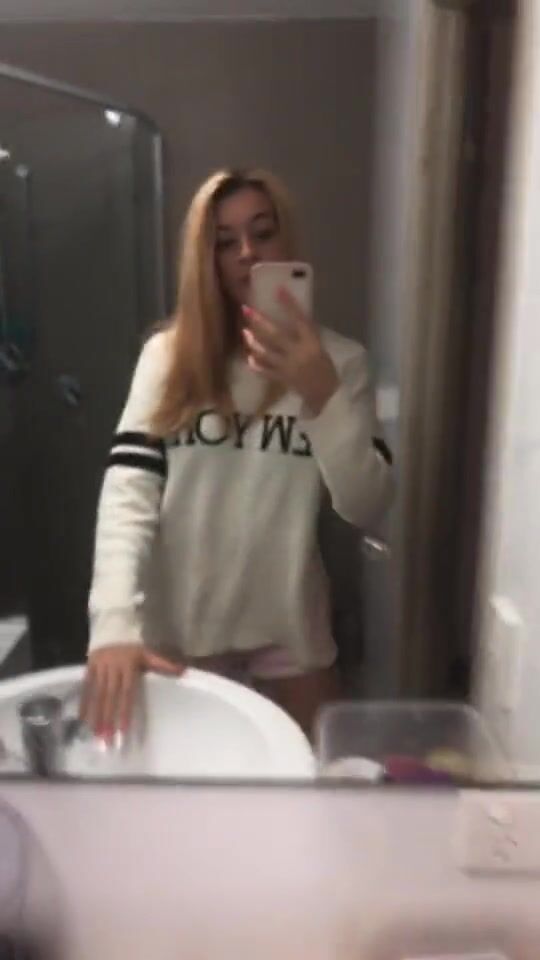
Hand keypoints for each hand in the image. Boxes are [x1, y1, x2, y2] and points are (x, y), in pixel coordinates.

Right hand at [80, 644, 183, 738]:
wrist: (112, 627)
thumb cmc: (133, 647)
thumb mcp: (148, 653)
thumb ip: (164, 663)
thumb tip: (183, 671)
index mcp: (128, 666)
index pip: (127, 693)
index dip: (125, 712)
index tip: (123, 732)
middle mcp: (112, 668)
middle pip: (110, 697)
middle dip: (107, 719)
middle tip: (106, 740)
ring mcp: (99, 667)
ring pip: (97, 694)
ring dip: (95, 715)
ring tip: (95, 734)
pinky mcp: (89, 667)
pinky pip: (86, 687)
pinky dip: (84, 703)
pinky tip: (82, 719)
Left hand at [242, 288, 338, 414]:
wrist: (327, 394)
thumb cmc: (325, 367)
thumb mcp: (320, 347)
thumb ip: (305, 335)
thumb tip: (290, 318)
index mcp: (312, 342)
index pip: (300, 319)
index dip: (289, 305)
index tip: (278, 290)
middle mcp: (298, 352)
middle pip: (276, 335)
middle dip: (260, 322)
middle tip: (246, 309)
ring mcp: (289, 367)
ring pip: (267, 353)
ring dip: (254, 343)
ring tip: (244, 332)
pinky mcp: (283, 379)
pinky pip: (266, 372)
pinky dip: (257, 365)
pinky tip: (249, 358)